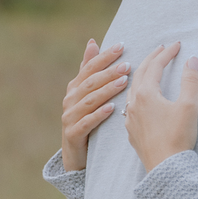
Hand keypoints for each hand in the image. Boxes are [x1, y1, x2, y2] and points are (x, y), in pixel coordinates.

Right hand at [61, 40, 126, 170]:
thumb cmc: (86, 121)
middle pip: (90, 82)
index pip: (90, 67)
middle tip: (127, 65)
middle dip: (109, 72)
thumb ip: (89, 70)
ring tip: (124, 82)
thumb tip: (92, 42)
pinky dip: (99, 114)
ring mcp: (69, 117)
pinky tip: (112, 109)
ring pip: (89, 100)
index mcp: (75, 88)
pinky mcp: (73, 134)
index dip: (104, 56)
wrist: (75, 156)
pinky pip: (87, 122)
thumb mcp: (88, 95)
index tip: (121, 46)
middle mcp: (70, 100)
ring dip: (107, 90)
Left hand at [127, 41, 197, 170]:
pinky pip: (130, 105)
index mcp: (146, 93)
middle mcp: (133, 102)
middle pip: (140, 73)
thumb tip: (192, 60)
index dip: (167, 53)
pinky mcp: (131, 131)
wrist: (166, 167)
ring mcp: (130, 117)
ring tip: (149, 69)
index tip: (177, 45)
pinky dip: (136, 94)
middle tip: (162, 50)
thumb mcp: (189, 106)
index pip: (156, 65)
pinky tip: (140, 98)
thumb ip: (190, 80)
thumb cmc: (178, 137)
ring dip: (141, 75)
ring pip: (132, 89)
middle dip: (152, 59)